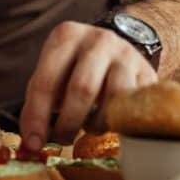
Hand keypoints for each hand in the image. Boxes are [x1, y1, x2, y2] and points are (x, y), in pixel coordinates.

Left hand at [19, 21, 157, 149]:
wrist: (117, 49)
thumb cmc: (76, 67)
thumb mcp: (54, 73)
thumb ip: (38, 104)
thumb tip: (31, 143)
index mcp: (66, 36)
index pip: (46, 81)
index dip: (37, 116)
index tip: (33, 143)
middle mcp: (99, 39)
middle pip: (82, 89)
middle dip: (68, 123)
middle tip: (62, 140)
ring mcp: (127, 54)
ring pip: (114, 98)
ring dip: (97, 123)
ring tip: (88, 127)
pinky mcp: (148, 73)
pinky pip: (135, 106)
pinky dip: (119, 122)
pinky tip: (109, 122)